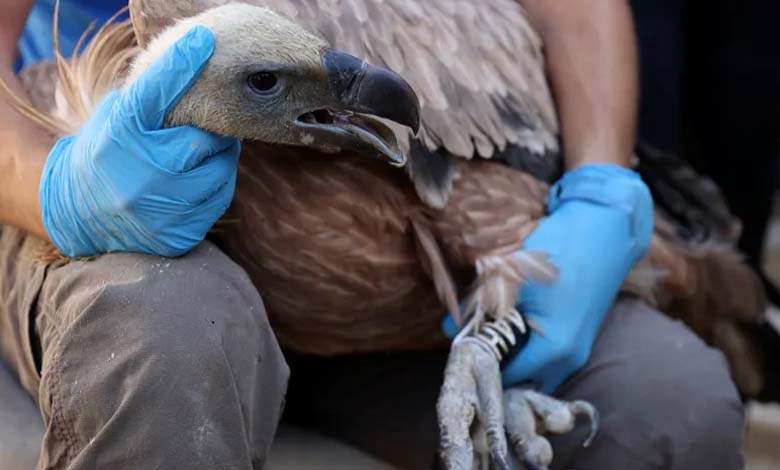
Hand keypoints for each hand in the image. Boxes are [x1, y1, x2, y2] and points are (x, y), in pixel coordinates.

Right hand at [39, 26, 240, 256]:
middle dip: (215, 133)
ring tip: (206, 158)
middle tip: (215, 129)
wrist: (77, 213)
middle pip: (204, 141)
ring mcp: (158, 209)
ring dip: (220, 162)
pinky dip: (216, 188)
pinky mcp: (176, 234)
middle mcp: (139, 174)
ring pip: (220, 174)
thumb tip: (193, 74)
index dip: (181, 64)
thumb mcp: (115, 118)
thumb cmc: (106, 154)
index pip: (154, 92)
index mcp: (119, 135)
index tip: (202, 44)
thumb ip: (149, 102)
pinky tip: (199, 183)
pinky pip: (218, 202)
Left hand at [445, 164, 652, 392]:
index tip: (461, 346)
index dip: (478, 362)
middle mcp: (568, 359)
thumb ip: (479, 309)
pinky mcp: (579, 336)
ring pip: (534, 368)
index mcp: (552, 351)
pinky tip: (512, 320)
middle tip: (473, 339)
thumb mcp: (510, 277)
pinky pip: (546, 355)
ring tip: (490, 328)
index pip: (504, 378)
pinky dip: (527, 345)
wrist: (604, 227)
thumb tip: (449, 328)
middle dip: (494, 360)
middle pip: (520, 378)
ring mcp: (578, 350)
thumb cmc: (558, 249)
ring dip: (511, 353)